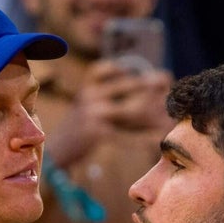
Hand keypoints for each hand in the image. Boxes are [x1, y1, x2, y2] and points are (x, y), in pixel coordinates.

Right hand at [46, 60, 171, 168]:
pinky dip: (142, 139)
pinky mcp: (96, 132)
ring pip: (130, 110)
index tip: (154, 73)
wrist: (55, 154)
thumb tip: (145, 94)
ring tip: (168, 118)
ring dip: (151, 115)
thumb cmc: (77, 131)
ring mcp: (92, 112)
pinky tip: (156, 140)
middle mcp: (90, 94)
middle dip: (150, 88)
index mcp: (87, 86)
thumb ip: (110, 100)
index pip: (111, 68)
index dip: (133, 69)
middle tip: (168, 87)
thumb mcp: (87, 108)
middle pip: (128, 87)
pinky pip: (126, 135)